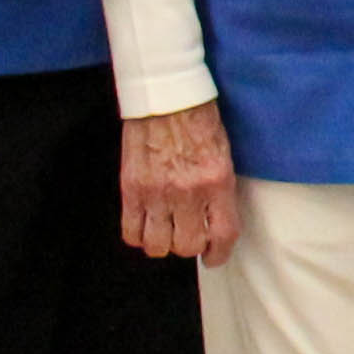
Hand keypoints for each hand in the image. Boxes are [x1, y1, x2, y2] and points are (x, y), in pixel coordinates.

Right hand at [121, 100, 242, 262]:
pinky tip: (145, 225)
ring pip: (157, 245)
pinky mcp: (132, 187)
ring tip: (165, 230)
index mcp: (217, 181)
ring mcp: (157, 191)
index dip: (218, 254)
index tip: (213, 257)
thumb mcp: (223, 155)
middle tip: (187, 235)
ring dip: (162, 243)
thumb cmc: (198, 120)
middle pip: (187, 246)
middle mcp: (188, 191)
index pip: (222, 235)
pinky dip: (138, 235)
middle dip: (189, 246)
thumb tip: (213, 224)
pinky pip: (131, 231)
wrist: (166, 96)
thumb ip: (220, 191)